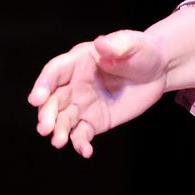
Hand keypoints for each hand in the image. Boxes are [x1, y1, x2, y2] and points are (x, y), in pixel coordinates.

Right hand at [27, 29, 169, 158]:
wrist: (158, 71)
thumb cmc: (142, 51)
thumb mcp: (134, 44)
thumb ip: (117, 45)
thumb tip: (101, 43)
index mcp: (78, 61)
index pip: (55, 72)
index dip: (43, 84)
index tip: (36, 99)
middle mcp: (74, 84)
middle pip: (53, 99)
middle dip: (47, 114)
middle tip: (45, 128)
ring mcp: (82, 104)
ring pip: (63, 120)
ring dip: (58, 131)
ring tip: (59, 142)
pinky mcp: (94, 121)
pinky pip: (82, 134)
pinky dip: (80, 143)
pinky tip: (85, 151)